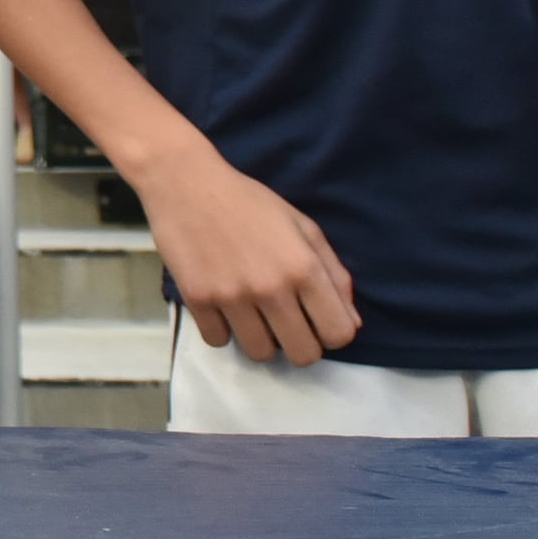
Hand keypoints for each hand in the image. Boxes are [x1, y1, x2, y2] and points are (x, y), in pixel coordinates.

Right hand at [141, 145, 358, 364]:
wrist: (186, 183)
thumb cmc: (249, 202)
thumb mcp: (303, 227)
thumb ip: (334, 274)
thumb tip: (351, 323)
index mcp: (304, 267)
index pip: (339, 334)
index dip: (332, 332)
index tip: (316, 319)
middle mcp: (272, 288)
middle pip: (303, 355)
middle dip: (300, 343)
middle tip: (285, 322)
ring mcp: (232, 297)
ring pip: (261, 354)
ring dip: (260, 339)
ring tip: (252, 314)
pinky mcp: (198, 301)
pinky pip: (219, 342)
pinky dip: (222, 329)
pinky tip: (222, 306)